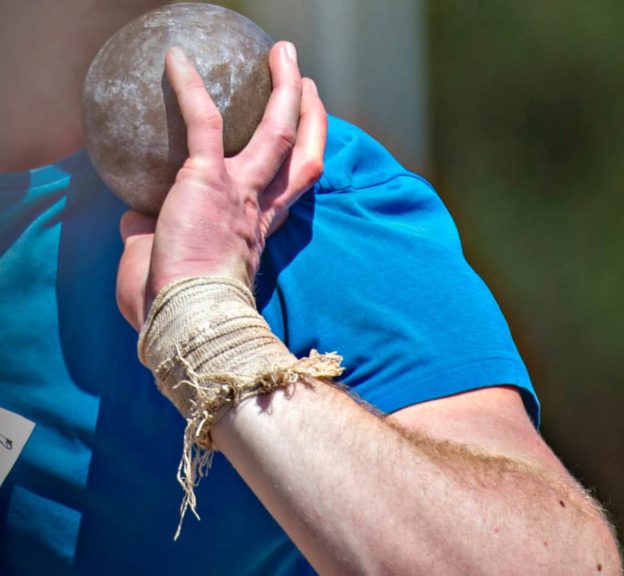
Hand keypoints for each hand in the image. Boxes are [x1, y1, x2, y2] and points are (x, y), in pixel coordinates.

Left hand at [116, 41, 326, 330]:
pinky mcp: (208, 180)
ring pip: (277, 132)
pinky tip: (176, 59)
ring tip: (283, 54)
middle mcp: (259, 207)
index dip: (303, 153)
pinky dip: (190, 90)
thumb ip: (155, 238)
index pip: (292, 184)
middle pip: (302, 152)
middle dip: (310, 114)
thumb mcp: (167, 268)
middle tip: (306, 82)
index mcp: (258, 229)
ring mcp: (239, 192)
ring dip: (285, 90)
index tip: (301, 131)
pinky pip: (204, 123)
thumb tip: (137, 221)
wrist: (185, 322)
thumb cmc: (174, 307)